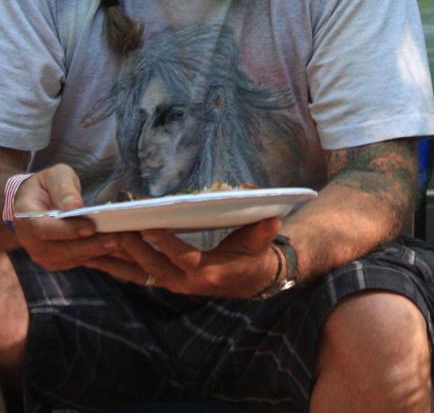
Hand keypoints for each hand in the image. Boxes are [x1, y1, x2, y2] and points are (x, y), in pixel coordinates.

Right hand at [10, 164, 123, 271]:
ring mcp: (40, 252)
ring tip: (120, 243)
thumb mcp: (56, 176)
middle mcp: (28, 240)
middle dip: (89, 245)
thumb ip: (63, 188)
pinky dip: (93, 256)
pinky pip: (73, 262)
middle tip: (117, 239)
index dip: (67, 230)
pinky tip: (112, 248)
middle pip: (59, 249)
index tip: (91, 227)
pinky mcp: (52, 259)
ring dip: (94, 252)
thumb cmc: (48, 185)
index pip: (44, 229)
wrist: (35, 201)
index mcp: (25, 216)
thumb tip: (74, 205)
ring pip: (68, 258)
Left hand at [82, 217, 282, 297]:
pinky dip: (115, 267)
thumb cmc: (254, 256)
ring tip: (91, 246)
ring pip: (138, 274)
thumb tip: (271, 219)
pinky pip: (135, 275)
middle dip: (131, 249)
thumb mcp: (261, 244)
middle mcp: (186, 282)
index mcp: (209, 272)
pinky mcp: (164, 282)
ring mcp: (172, 284)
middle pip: (152, 267)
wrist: (250, 281)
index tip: (148, 226)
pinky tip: (95, 258)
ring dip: (115, 261)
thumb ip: (262, 232)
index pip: (183, 257)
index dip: (165, 243)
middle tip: (112, 229)